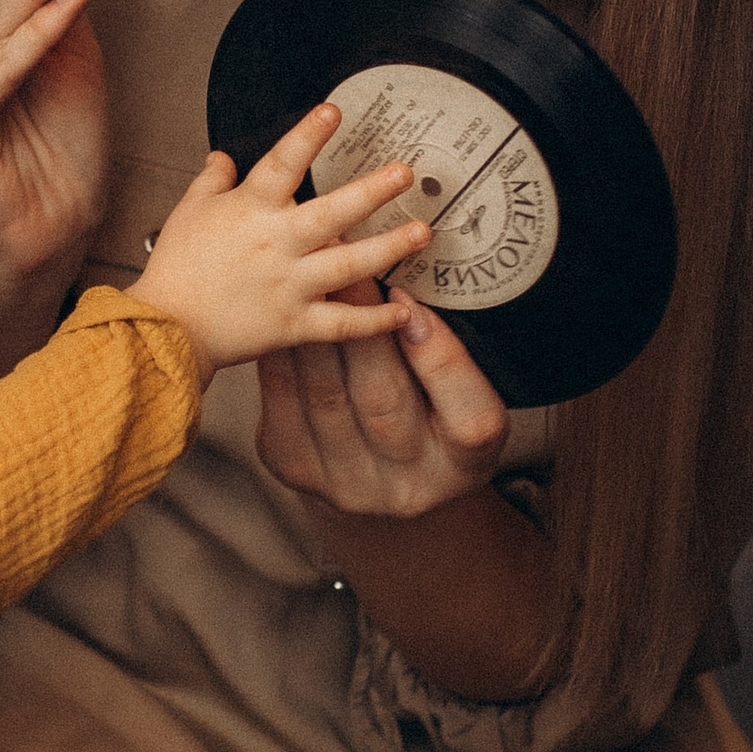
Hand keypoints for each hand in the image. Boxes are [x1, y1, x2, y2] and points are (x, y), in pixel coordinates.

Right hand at [128, 103, 432, 381]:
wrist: (166, 329)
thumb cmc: (175, 270)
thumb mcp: (188, 212)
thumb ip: (211, 180)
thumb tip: (223, 157)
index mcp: (250, 210)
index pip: (283, 162)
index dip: (308, 134)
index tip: (333, 112)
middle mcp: (275, 244)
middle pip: (333, 212)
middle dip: (372, 190)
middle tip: (404, 173)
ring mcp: (289, 285)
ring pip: (348, 264)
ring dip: (389, 247)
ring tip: (421, 231)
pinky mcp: (294, 324)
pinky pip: (343, 323)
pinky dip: (375, 320)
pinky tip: (403, 311)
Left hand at [255, 280, 509, 518]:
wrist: (372, 476)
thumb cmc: (426, 418)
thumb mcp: (461, 396)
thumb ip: (453, 357)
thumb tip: (418, 290)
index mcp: (466, 466)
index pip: (470, 421)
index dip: (441, 360)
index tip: (412, 304)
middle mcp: (406, 486)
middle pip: (384, 402)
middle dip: (364, 326)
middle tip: (348, 265)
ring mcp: (344, 483)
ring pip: (325, 396)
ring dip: (315, 329)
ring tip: (311, 276)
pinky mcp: (293, 465)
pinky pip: (282, 398)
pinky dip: (283, 349)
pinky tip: (282, 311)